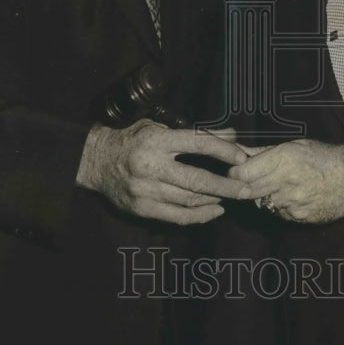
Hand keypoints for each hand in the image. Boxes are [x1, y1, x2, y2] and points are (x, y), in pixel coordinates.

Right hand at [76, 120, 247, 224]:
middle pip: (197, 179)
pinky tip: (214, 211)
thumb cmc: (133, 139)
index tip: (241, 157)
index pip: (198, 144)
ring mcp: (145, 190)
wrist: (96, 160)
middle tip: (247, 189)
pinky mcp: (141, 208)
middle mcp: (151, 166)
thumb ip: (197, 134)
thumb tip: (231, 135)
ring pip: (189, 200)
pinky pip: (177, 216)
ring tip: (232, 197)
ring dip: (215, 199)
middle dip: (226, 186)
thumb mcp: (161, 128)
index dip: (223, 151)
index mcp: (157, 140)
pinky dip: (199, 216)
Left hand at [229, 138, 343, 222]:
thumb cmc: (326, 157)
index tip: (236, 171)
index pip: (243, 173)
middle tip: (248, 182)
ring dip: (263, 196)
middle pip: (248, 190)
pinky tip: (294, 196)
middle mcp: (285, 181)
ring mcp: (292, 202)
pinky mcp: (299, 217)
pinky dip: (280, 207)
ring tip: (279, 186)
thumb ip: (265, 152)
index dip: (235, 173)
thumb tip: (239, 150)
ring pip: (262, 203)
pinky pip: (279, 213)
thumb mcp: (296, 146)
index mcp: (283, 159)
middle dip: (243, 187)